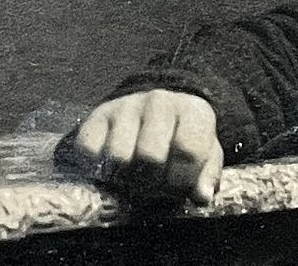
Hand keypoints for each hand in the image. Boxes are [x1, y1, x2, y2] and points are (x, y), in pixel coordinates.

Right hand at [72, 89, 223, 202]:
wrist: (154, 112)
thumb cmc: (182, 140)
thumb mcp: (205, 155)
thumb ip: (207, 175)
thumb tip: (202, 195)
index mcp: (193, 110)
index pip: (188, 151)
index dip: (181, 180)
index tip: (177, 189)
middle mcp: (159, 101)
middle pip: (150, 156)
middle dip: (151, 183)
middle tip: (152, 186)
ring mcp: (126, 105)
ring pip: (118, 156)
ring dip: (124, 178)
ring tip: (133, 177)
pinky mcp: (97, 115)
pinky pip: (90, 151)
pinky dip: (98, 168)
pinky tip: (112, 168)